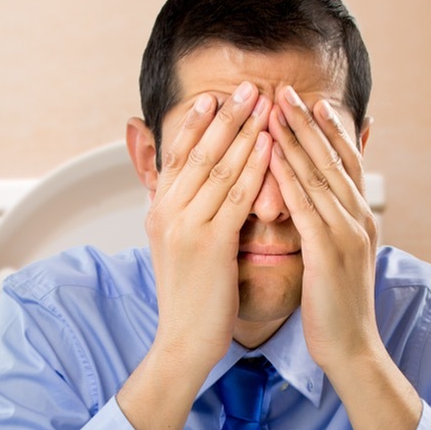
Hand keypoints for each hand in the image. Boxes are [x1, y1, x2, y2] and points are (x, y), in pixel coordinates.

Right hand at [147, 80, 272, 374]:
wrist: (183, 342)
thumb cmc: (190, 299)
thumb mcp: (177, 248)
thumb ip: (183, 214)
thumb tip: (189, 190)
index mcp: (159, 211)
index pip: (178, 156)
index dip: (197, 124)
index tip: (215, 97)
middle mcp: (167, 213)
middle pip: (199, 152)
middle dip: (226, 116)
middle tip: (250, 86)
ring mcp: (186, 227)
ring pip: (218, 167)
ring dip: (245, 130)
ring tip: (265, 103)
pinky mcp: (209, 245)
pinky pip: (236, 196)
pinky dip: (255, 167)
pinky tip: (272, 145)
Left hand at [267, 87, 421, 429]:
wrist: (351, 350)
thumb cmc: (334, 307)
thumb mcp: (333, 258)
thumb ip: (326, 227)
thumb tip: (312, 206)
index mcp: (359, 218)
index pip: (343, 162)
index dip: (325, 129)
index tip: (306, 99)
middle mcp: (359, 218)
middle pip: (333, 158)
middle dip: (307, 121)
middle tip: (284, 89)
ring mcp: (348, 234)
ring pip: (320, 175)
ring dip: (296, 139)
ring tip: (274, 108)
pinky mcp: (330, 253)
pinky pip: (308, 207)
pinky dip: (290, 177)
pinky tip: (273, 155)